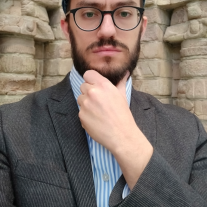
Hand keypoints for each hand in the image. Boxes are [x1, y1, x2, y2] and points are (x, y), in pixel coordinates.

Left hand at [78, 70, 152, 188]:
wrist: (121, 135)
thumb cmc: (123, 114)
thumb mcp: (122, 95)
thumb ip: (120, 82)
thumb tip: (125, 72)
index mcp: (103, 85)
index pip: (88, 74)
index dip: (91, 80)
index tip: (95, 85)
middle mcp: (92, 92)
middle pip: (83, 86)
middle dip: (89, 92)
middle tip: (99, 101)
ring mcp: (85, 104)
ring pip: (80, 98)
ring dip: (86, 103)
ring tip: (98, 111)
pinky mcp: (81, 115)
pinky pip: (80, 110)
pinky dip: (86, 114)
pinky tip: (95, 119)